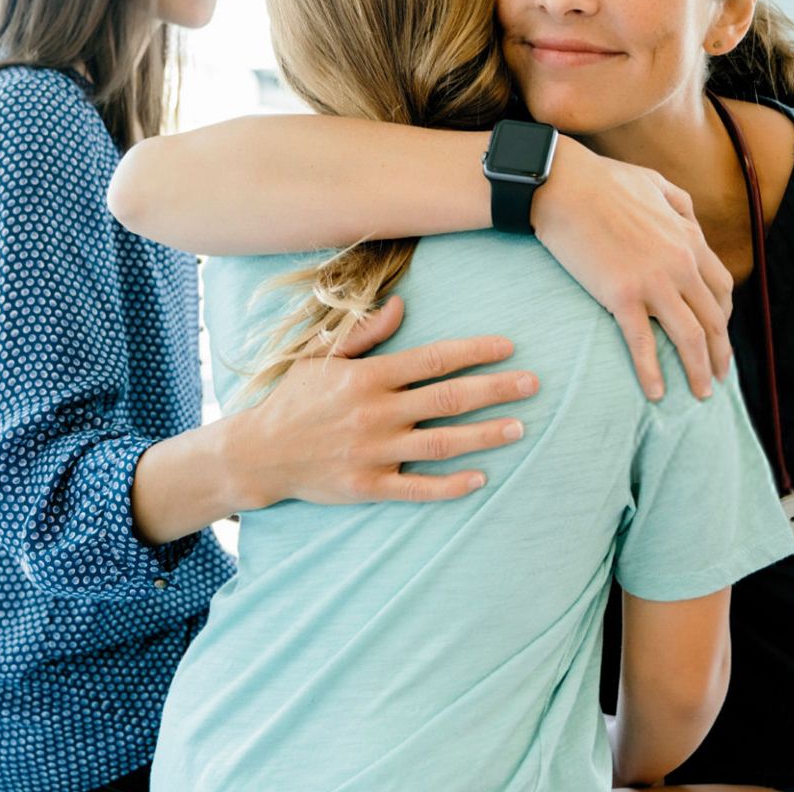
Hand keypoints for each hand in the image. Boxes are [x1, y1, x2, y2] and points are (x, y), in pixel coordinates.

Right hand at [230, 295, 538, 508]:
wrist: (260, 453)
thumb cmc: (293, 399)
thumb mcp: (323, 357)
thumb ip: (365, 334)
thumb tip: (401, 305)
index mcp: (368, 377)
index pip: (433, 359)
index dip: (474, 352)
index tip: (508, 347)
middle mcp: (376, 413)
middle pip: (448, 398)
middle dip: (495, 390)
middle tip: (533, 384)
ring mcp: (374, 452)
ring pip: (441, 443)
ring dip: (485, 435)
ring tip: (520, 427)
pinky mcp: (369, 486)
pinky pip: (418, 487)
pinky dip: (450, 485)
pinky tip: (481, 479)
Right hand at [534, 138, 733, 400]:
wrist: (563, 185)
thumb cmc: (602, 181)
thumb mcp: (655, 183)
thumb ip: (680, 205)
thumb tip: (692, 223)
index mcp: (689, 238)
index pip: (721, 287)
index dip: (724, 316)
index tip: (718, 335)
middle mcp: (681, 263)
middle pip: (714, 319)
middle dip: (720, 352)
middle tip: (719, 377)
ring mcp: (654, 282)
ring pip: (690, 337)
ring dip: (699, 370)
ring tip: (700, 395)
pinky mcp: (622, 296)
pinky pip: (644, 343)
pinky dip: (653, 372)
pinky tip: (656, 393)